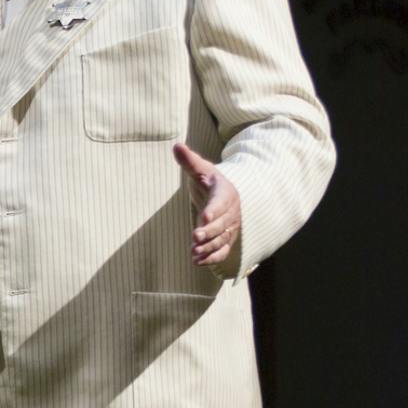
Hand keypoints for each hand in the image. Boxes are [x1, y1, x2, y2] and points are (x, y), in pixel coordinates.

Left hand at [174, 143, 241, 266]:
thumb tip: (176, 145)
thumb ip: (189, 160)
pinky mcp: (226, 238)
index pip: (221, 202)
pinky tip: (197, 262)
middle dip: (210, 232)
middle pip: (223, 224)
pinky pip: (222, 250)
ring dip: (209, 247)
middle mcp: (231, 211)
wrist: (223, 194)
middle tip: (195, 237)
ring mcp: (230, 226)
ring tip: (193, 253)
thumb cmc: (208, 180)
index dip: (214, 210)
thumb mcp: (200, 169)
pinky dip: (212, 257)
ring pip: (222, 239)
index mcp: (225, 192)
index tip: (204, 217)